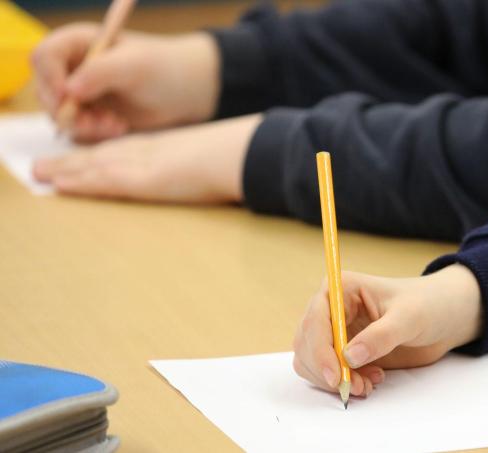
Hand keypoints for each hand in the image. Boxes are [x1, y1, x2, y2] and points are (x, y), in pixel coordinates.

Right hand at [32, 23, 219, 141]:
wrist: (188, 92)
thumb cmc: (165, 70)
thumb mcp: (135, 66)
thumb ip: (100, 72)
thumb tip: (69, 89)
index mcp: (79, 43)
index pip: (44, 56)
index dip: (50, 78)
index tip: (67, 98)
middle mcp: (74, 67)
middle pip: (45, 90)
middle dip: (67, 111)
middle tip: (95, 122)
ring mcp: (81, 93)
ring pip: (59, 115)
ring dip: (83, 125)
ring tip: (115, 125)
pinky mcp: (91, 115)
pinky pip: (77, 130)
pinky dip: (94, 134)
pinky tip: (119, 128)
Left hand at [32, 114, 259, 202]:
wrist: (248, 153)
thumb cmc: (244, 157)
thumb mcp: (221, 161)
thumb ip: (209, 168)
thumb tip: (217, 176)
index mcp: (171, 147)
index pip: (126, 149)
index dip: (100, 155)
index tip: (81, 159)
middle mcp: (152, 150)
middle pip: (104, 154)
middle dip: (73, 161)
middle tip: (43, 167)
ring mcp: (147, 162)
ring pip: (96, 165)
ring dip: (66, 170)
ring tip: (40, 174)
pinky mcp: (145, 179)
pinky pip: (105, 180)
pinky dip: (80, 182)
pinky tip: (60, 186)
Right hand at [293, 265, 482, 396]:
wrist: (444, 318)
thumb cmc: (427, 305)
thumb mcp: (409, 318)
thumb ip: (380, 336)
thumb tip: (348, 357)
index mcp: (341, 289)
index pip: (315, 320)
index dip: (320, 350)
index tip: (336, 376)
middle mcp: (331, 309)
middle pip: (307, 344)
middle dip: (328, 370)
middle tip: (356, 387)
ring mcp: (335, 331)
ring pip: (312, 362)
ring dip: (334, 380)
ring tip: (368, 384)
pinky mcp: (343, 352)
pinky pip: (328, 372)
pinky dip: (343, 383)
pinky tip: (371, 380)